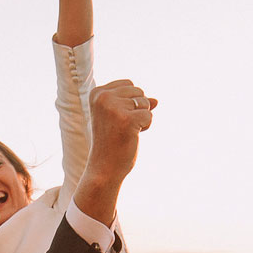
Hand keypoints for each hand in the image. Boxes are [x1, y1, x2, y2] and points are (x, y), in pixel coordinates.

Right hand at [74, 81, 156, 225]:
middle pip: (139, 91)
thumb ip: (135, 104)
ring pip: (145, 103)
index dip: (130, 103)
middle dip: (137, 110)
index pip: (129, 85)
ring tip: (125, 131)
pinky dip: (145, 127)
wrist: (104, 167)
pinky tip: (131, 136)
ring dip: (141, 118)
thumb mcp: (119, 117)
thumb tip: (156, 101)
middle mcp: (102, 97)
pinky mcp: (126, 120)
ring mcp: (113, 108)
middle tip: (121, 127)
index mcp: (96, 93)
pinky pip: (149, 116)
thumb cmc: (111, 142)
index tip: (116, 119)